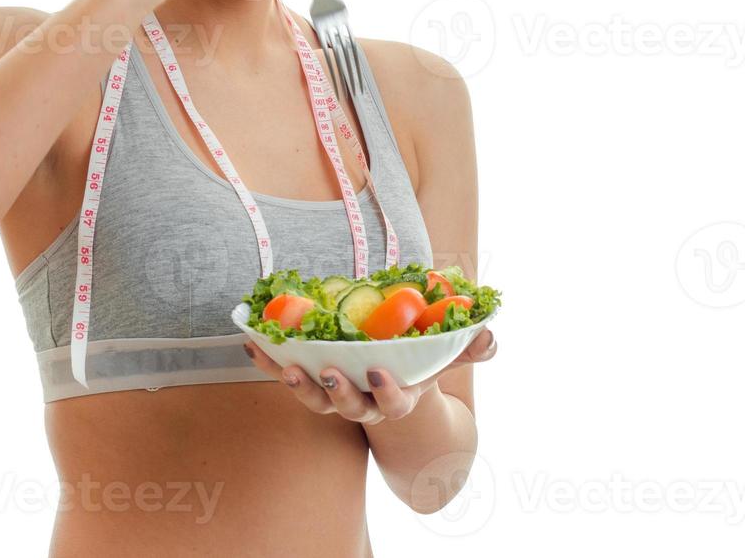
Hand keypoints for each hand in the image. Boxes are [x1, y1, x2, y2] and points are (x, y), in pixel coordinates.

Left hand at [242, 328, 496, 423]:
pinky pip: (284, 373)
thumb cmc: (416, 363)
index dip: (387, 391)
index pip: (393, 403)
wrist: (384, 376)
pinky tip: (253, 342)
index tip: (380, 371)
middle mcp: (361, 403)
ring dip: (297, 385)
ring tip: (287, 366)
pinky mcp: (307, 380)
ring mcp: (331, 394)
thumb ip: (466, 347)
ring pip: (313, 398)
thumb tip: (491, 337)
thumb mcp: (442, 355)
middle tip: (330, 372)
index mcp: (395, 397)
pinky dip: (268, 361)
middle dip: (338, 393)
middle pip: (348, 407)